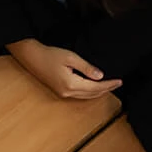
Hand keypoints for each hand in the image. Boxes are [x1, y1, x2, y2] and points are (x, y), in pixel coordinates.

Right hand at [5, 39, 122, 100]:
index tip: (119, 81)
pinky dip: (90, 92)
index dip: (109, 85)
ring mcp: (63, 94)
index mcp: (71, 84)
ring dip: (99, 92)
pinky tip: (95, 87)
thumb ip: (87, 67)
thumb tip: (100, 76)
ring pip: (86, 96)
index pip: (96, 87)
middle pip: (92, 94)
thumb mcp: (71, 58)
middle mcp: (67, 92)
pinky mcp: (60, 92)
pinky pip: (80, 95)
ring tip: (109, 85)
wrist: (32, 57)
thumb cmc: (50, 55)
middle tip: (118, 83)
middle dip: (106, 89)